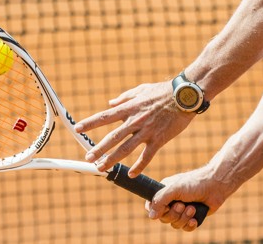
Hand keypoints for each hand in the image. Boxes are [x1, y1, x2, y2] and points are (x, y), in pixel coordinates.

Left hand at [74, 80, 194, 176]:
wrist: (185, 96)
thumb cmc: (163, 91)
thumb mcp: (141, 90)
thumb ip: (124, 97)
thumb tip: (110, 103)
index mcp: (130, 108)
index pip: (105, 117)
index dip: (90, 123)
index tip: (77, 128)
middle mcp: (135, 121)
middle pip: (113, 138)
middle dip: (99, 149)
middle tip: (88, 157)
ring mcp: (147, 131)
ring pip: (126, 149)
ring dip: (112, 159)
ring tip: (101, 168)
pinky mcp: (159, 139)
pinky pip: (147, 156)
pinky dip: (139, 166)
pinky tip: (132, 174)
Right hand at [145, 167, 228, 231]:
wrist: (216, 186)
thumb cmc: (195, 183)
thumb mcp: (174, 189)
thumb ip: (160, 200)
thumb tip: (151, 216)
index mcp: (165, 192)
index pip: (151, 206)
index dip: (156, 211)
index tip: (166, 208)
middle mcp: (172, 201)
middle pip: (164, 218)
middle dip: (174, 214)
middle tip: (182, 205)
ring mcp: (182, 210)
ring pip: (174, 224)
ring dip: (183, 218)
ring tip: (192, 208)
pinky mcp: (192, 216)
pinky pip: (185, 228)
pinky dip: (190, 224)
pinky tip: (195, 218)